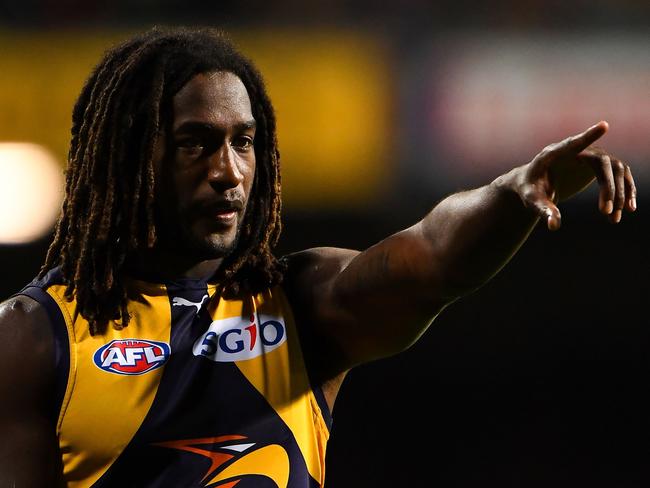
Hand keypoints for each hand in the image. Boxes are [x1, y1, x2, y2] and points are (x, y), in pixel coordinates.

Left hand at [518, 121, 636, 229]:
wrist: (534, 185)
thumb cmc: (530, 190)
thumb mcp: (532, 201)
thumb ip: (543, 211)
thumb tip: (554, 226)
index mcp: (552, 155)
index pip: (572, 144)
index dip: (588, 136)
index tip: (604, 126)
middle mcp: (575, 151)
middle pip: (602, 162)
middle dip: (608, 188)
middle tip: (606, 212)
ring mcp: (589, 156)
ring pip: (615, 169)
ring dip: (620, 193)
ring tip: (614, 219)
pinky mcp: (597, 165)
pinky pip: (618, 175)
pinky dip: (625, 190)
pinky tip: (627, 209)